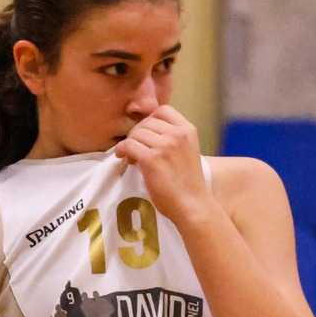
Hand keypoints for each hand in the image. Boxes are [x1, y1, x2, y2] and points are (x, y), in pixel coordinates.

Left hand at [112, 106, 216, 229]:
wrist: (193, 205)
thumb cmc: (188, 183)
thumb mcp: (187, 151)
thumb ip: (173, 139)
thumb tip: (144, 131)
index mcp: (188, 130)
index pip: (163, 110)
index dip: (150, 120)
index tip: (146, 135)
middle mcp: (177, 135)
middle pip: (146, 123)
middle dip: (138, 134)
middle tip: (136, 149)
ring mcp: (165, 146)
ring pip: (135, 133)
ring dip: (130, 144)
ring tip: (132, 156)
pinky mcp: (151, 159)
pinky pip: (128, 145)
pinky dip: (122, 150)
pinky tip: (124, 158)